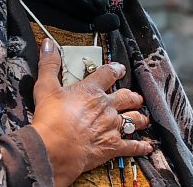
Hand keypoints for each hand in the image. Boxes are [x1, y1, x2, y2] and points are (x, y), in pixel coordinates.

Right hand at [32, 38, 151, 186]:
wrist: (54, 149)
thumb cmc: (50, 119)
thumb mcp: (45, 86)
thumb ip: (49, 64)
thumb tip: (48, 44)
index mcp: (91, 90)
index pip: (108, 74)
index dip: (116, 69)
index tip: (120, 69)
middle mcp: (105, 107)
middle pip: (125, 97)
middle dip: (132, 96)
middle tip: (136, 97)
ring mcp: (111, 127)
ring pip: (132, 119)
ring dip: (139, 118)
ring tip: (143, 117)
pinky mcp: (112, 146)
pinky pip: (131, 146)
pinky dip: (140, 146)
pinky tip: (147, 146)